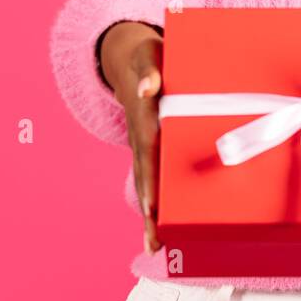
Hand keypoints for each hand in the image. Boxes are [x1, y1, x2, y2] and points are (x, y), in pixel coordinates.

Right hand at [98, 20, 165, 254]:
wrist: (134, 61)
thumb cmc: (148, 59)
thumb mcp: (149, 54)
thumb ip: (150, 68)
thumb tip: (147, 86)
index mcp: (144, 116)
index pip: (147, 151)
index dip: (150, 178)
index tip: (150, 205)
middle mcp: (142, 137)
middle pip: (145, 177)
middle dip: (149, 209)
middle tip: (154, 239)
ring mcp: (145, 147)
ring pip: (148, 184)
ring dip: (151, 215)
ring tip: (155, 245)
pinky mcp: (153, 151)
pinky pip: (156, 179)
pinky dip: (158, 204)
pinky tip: (166, 230)